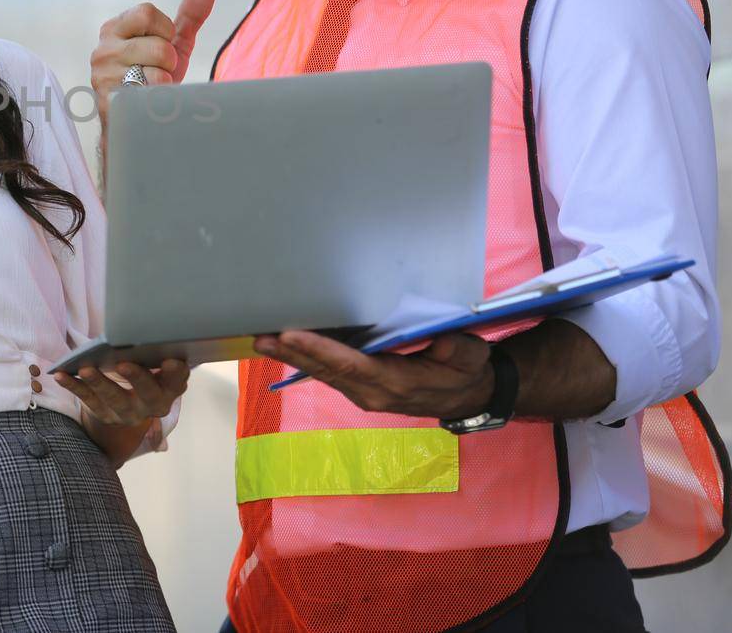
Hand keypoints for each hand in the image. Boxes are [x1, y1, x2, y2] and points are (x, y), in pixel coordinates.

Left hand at [51, 359, 189, 427]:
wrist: (131, 403)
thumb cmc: (145, 370)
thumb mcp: (155, 363)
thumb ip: (154, 351)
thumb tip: (138, 326)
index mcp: (169, 389)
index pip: (176, 381)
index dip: (175, 372)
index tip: (170, 360)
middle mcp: (152, 405)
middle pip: (148, 394)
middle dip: (137, 378)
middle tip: (123, 364)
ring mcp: (128, 413)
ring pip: (114, 399)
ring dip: (99, 383)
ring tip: (85, 368)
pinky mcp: (105, 416)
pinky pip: (88, 401)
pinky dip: (74, 387)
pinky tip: (61, 375)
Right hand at [90, 0, 217, 129]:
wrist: (138, 120)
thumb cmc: (154, 76)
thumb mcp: (173, 43)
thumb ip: (190, 14)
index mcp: (114, 29)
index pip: (147, 12)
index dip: (165, 30)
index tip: (162, 43)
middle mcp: (103, 50)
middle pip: (158, 45)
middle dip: (169, 60)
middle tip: (158, 70)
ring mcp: (104, 78)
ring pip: (157, 72)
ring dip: (165, 82)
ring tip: (152, 87)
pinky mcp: (111, 103)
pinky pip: (153, 95)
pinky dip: (161, 99)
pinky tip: (149, 102)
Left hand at [253, 331, 495, 419]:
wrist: (466, 396)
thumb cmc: (466, 370)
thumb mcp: (470, 356)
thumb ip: (456, 349)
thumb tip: (439, 340)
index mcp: (397, 384)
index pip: (351, 365)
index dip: (319, 350)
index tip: (291, 335)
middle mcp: (373, 393)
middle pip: (327, 371)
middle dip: (292, 353)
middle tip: (261, 337)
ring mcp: (363, 394)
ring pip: (323, 374)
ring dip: (291, 357)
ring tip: (262, 340)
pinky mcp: (359, 389)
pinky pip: (328, 374)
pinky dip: (305, 360)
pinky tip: (284, 347)